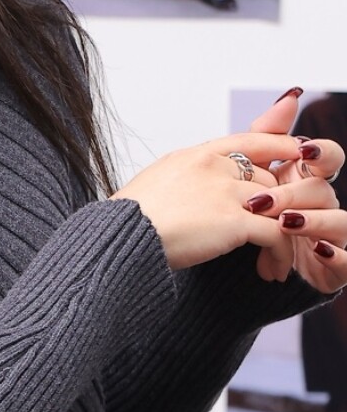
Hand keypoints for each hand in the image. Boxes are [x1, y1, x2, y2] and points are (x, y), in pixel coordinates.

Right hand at [108, 130, 323, 271]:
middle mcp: (214, 166)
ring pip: (278, 205)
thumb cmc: (120, 226)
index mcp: (194, 156)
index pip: (248, 140)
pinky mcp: (233, 221)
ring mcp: (225, 191)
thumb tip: (180, 199)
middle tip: (277, 231)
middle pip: (267, 178)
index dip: (278, 145)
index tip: (294, 154)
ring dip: (282, 232)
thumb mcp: (150, 190)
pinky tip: (273, 270)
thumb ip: (177, 184)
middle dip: (277, 206)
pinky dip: (279, 253)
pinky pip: (274, 233)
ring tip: (277, 258)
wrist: (116, 241)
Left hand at [245, 88, 346, 292]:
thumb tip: (291, 95)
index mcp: (307, 184)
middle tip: (263, 203)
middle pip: (324, 190)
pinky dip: (335, 255)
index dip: (320, 153)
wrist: (230, 282)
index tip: (301, 151)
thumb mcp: (252, 184)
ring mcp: (332, 238)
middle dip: (296, 193)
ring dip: (313, 221)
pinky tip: (318, 251)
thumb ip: (268, 141)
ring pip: (339, 222)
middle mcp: (323, 208)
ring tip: (285, 224)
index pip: (327, 159)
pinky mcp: (333, 270)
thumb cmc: (247, 227)